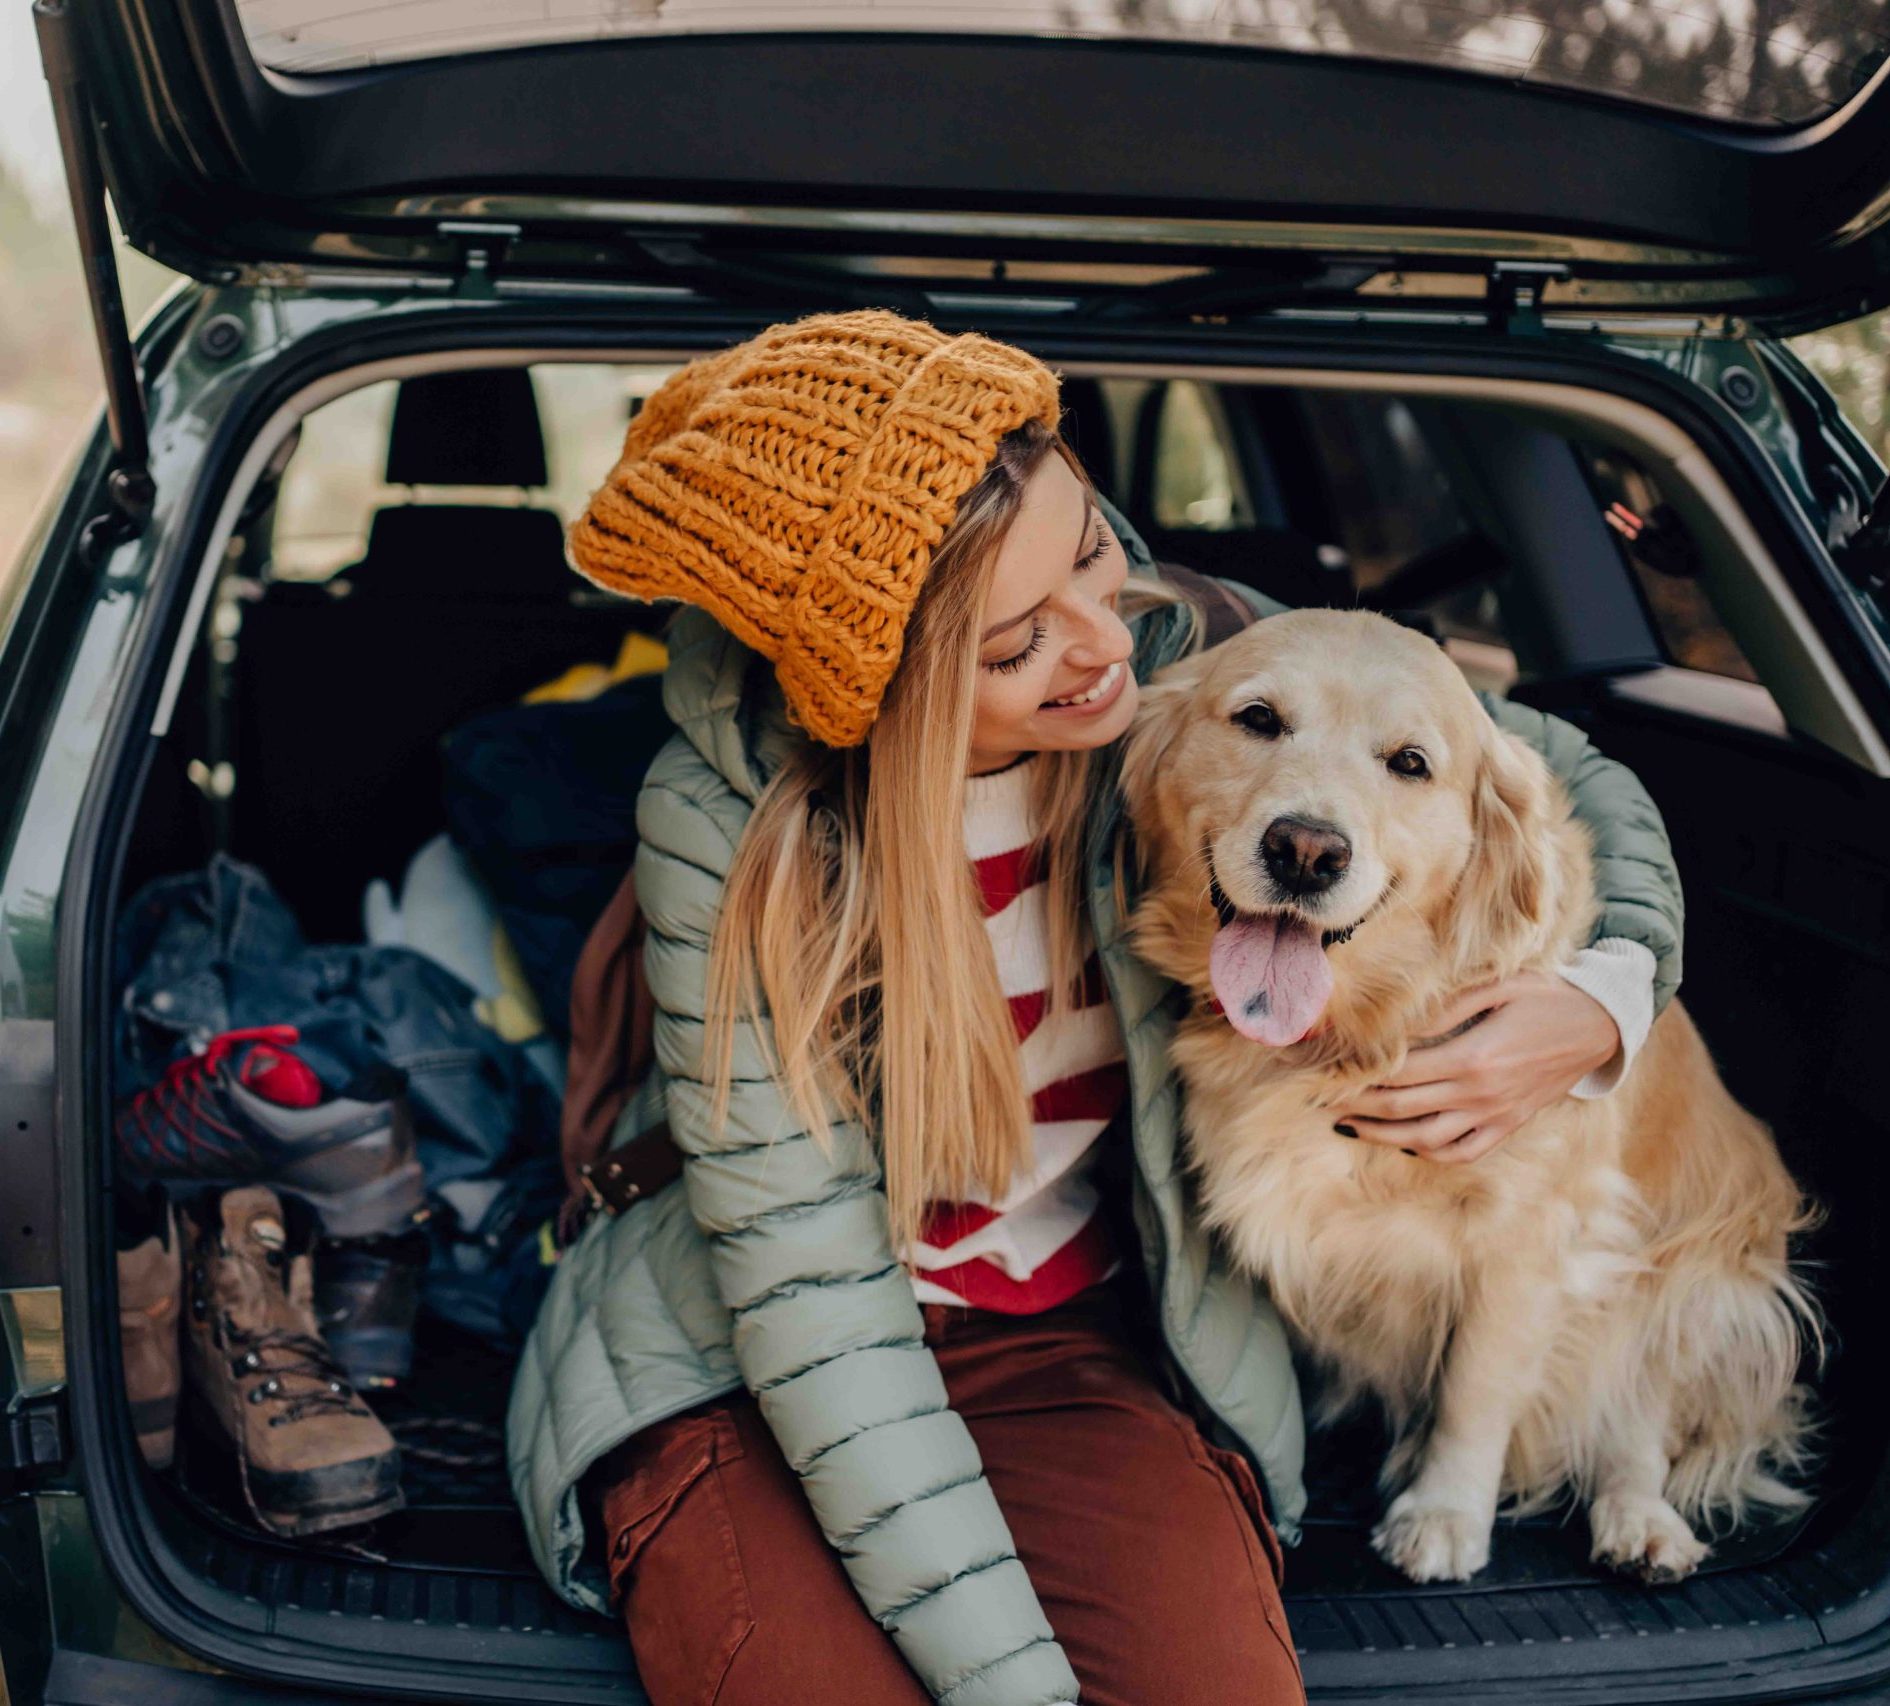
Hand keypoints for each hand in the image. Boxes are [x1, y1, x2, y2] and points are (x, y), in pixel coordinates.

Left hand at [1333, 971, 1620, 1164]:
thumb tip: (1396, 1027)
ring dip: (1383, 1135)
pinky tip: (1405, 1141)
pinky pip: (1463, 1151)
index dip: (1359, 1075)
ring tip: (1350, 1125)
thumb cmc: (1546, 996)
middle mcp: (1481, 1094)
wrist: (1600, 1026)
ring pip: (1426, 1139)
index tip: (1329, 1071)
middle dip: (1357, 1105)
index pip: (1400, 1073)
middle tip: (1322, 1100)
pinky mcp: (1508, 1126)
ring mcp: (1495, 1116)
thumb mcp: (1497, 986)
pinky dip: (1429, 1151)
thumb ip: (1444, 1008)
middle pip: (1403, 1108)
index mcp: (1474, 1056)